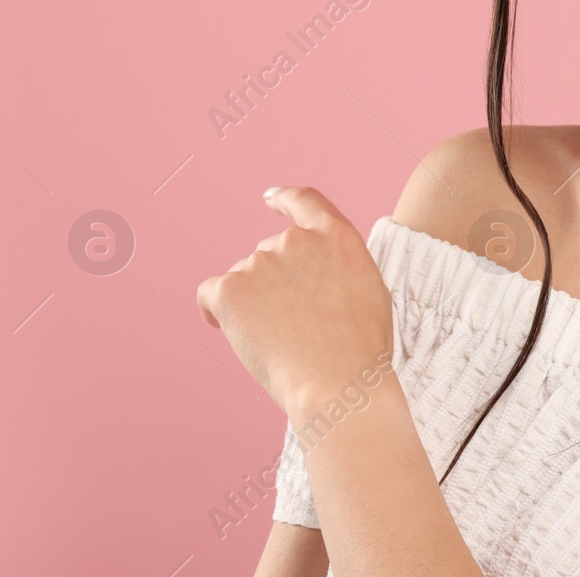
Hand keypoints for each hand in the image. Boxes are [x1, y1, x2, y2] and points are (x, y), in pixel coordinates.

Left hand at [196, 187, 393, 419]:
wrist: (336, 381)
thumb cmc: (359, 348)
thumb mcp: (367, 287)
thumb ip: (337, 264)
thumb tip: (313, 269)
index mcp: (335, 237)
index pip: (304, 202)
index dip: (284, 199)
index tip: (269, 198)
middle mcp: (296, 240)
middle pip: (272, 252)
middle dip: (275, 282)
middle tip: (293, 324)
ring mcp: (260, 262)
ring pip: (245, 278)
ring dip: (253, 302)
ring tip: (279, 340)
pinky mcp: (230, 289)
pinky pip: (211, 294)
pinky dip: (217, 311)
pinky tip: (231, 331)